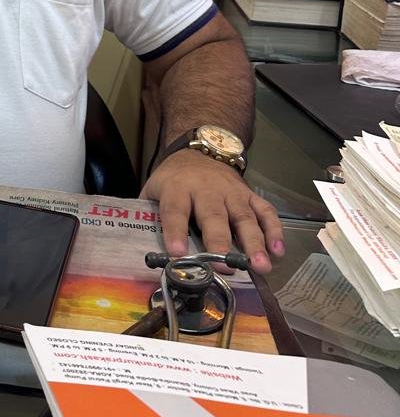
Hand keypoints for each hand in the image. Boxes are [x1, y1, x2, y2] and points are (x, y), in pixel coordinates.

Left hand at [141, 150, 283, 273]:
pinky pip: (265, 211)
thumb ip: (147, 214)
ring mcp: (232, 192)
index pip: (174, 210)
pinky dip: (275, 231)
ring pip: (244, 217)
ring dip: (254, 243)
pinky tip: (278, 251)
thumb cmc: (174, 179)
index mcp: (177, 188)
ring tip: (259, 266)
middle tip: (227, 266)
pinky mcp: (250, 195)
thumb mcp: (153, 189)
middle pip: (213, 216)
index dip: (174, 231)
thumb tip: (138, 247)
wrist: (200, 150)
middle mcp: (206, 190)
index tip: (176, 253)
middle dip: (220, 242)